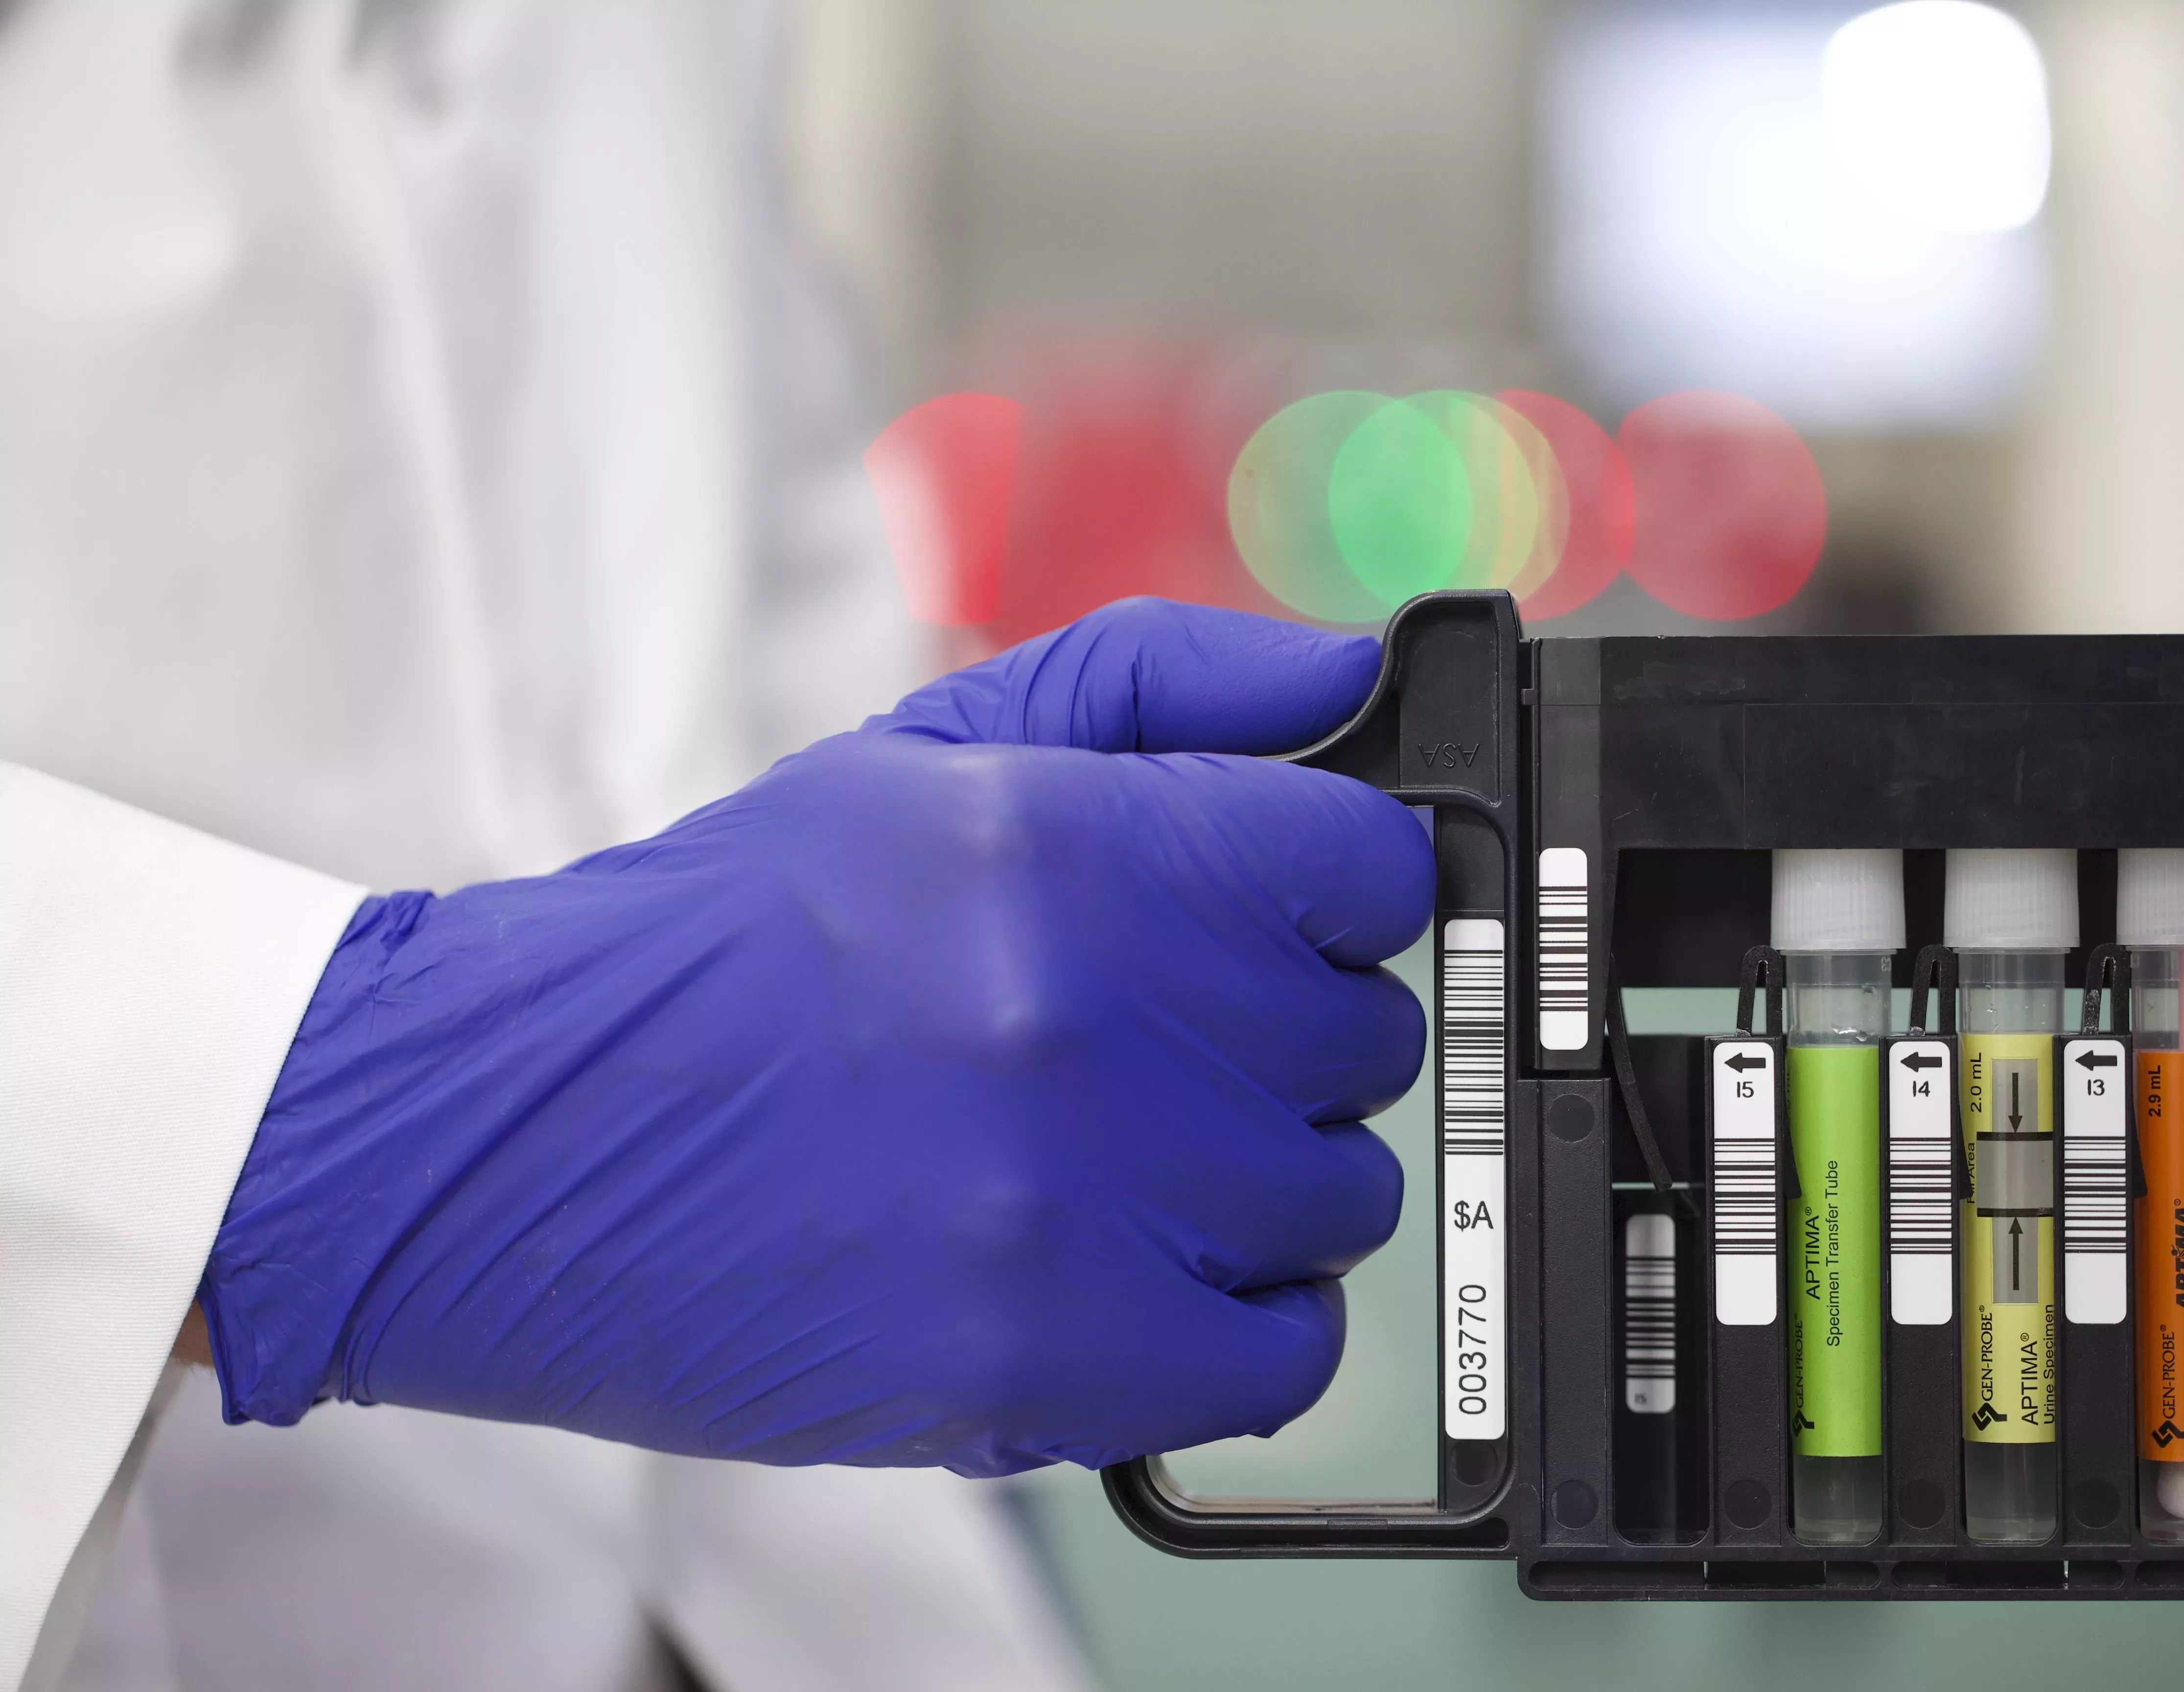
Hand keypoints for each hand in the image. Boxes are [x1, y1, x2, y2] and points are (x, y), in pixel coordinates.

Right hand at [198, 600, 1430, 1474]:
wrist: (523, 1136)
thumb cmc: (729, 941)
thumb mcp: (928, 754)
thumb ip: (1161, 681)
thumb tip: (1348, 666)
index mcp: (1070, 843)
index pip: (1367, 865)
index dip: (1329, 892)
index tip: (1272, 921)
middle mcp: (1087, 1014)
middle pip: (1359, 1039)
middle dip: (1281, 1039)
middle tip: (1159, 1047)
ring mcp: (1073, 1203)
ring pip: (1338, 1195)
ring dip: (1260, 1181)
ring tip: (1126, 1161)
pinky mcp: (1043, 1363)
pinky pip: (1285, 1356)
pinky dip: (1241, 1322)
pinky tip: (1141, 1274)